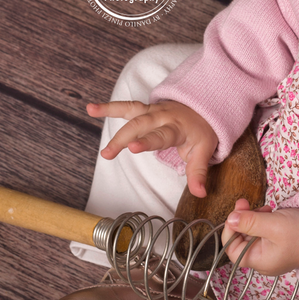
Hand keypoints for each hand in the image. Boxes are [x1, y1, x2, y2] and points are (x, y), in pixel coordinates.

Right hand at [87, 100, 218, 197]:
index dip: (147, 141)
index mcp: (176, 128)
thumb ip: (198, 173)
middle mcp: (162, 117)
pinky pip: (126, 106)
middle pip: (140, 125)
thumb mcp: (204, 152)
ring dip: (111, 112)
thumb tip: (201, 193)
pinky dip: (109, 106)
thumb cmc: (202, 132)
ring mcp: (153, 111)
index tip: (133, 147)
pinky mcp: (145, 109)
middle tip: (107, 153)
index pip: (160, 135)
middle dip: (123, 137)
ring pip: (131, 112)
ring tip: (91, 112)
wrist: (206, 107)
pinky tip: (92, 108)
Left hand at [223, 198, 298, 275]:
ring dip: (253, 217)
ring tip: (265, 207)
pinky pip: (265, 230)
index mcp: (259, 261)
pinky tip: (271, 211)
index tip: (235, 213)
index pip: (232, 250)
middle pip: (242, 239)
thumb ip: (250, 222)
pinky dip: (264, 219)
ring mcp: (273, 250)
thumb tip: (230, 219)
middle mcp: (264, 258)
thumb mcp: (274, 225)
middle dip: (242, 220)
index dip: (230, 231)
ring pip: (253, 233)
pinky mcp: (281, 240)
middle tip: (246, 202)